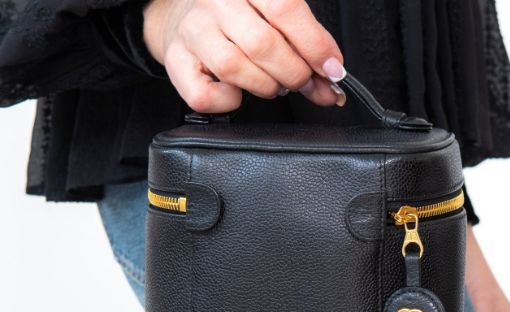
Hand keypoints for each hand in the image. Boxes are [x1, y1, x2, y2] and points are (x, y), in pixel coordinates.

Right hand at [143, 0, 345, 112]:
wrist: (183, 19)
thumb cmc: (239, 22)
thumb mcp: (275, 21)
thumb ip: (306, 48)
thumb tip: (332, 81)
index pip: (286, 8)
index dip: (314, 44)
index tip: (332, 69)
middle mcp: (215, 0)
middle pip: (263, 43)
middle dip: (293, 73)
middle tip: (301, 82)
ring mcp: (192, 30)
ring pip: (234, 67)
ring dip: (265, 86)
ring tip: (273, 86)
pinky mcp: (175, 61)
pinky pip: (205, 95)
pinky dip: (228, 102)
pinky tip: (236, 92)